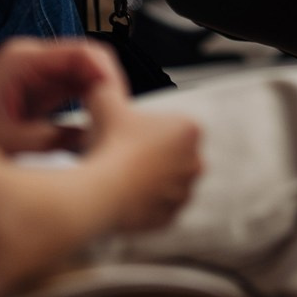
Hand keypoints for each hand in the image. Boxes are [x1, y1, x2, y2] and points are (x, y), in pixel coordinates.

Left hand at [0, 37, 120, 155]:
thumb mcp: (10, 143)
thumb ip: (55, 139)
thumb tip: (95, 137)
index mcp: (22, 60)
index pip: (83, 51)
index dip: (108, 74)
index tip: (119, 100)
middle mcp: (30, 60)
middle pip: (87, 61)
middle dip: (106, 87)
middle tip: (117, 118)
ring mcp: (34, 73)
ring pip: (83, 76)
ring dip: (98, 96)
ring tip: (107, 125)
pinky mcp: (36, 90)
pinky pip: (73, 89)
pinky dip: (87, 104)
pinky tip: (92, 126)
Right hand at [80, 65, 203, 233]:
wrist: (102, 190)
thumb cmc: (110, 145)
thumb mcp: (106, 102)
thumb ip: (107, 85)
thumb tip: (99, 78)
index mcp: (190, 129)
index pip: (172, 126)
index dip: (147, 130)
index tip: (130, 135)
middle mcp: (196, 161)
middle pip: (172, 154)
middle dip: (152, 155)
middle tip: (125, 156)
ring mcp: (185, 192)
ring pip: (167, 182)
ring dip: (151, 181)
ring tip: (124, 177)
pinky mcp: (172, 218)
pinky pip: (160, 208)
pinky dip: (147, 205)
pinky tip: (128, 197)